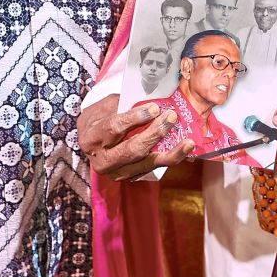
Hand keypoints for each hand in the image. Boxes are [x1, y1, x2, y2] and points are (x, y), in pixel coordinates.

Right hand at [78, 94, 195, 180]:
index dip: (135, 118)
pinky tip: (184, 150)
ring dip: (170, 152)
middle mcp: (102, 160)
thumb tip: (152, 99)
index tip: (155, 108)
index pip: (114, 128)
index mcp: (91, 138)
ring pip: (146, 164)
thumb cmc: (99, 118)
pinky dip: (170, 159)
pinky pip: (153, 168)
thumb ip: (125, 103)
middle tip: (172, 118)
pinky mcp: (129, 177)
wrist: (89, 141)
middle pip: (132, 149)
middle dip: (155, 133)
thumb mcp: (105, 106)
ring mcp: (116, 173)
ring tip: (188, 142)